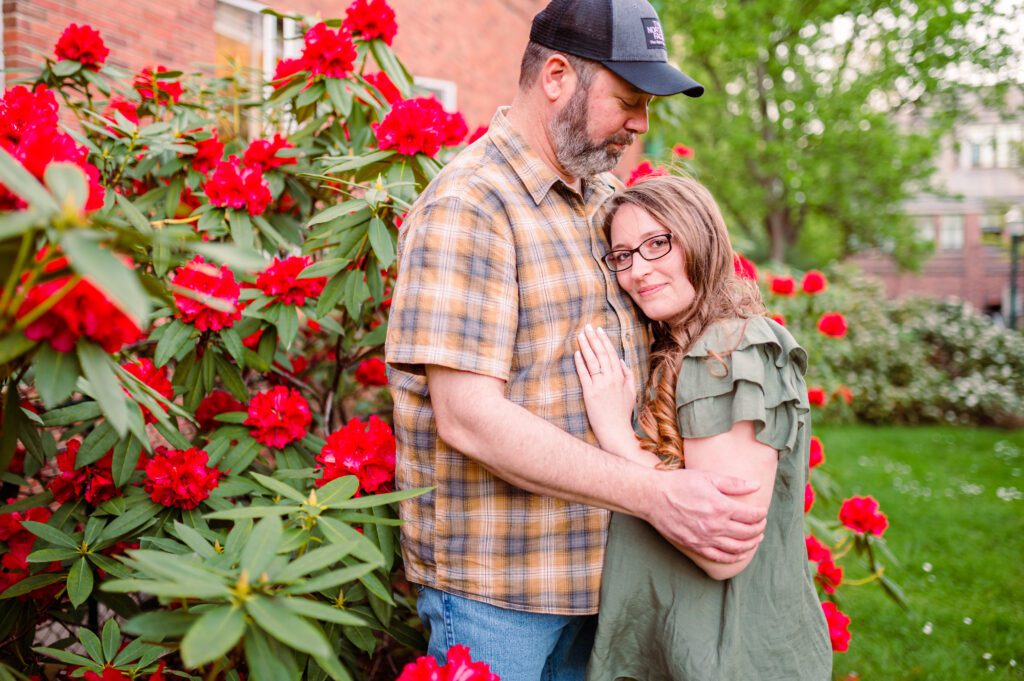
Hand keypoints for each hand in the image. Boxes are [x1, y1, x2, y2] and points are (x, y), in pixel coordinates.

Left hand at [574, 325, 637, 454]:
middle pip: (601, 354)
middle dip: (594, 339)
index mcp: (621, 377)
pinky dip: (580, 363)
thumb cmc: (622, 413)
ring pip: (592, 361)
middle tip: (587, 327)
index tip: (599, 330)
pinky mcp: (590, 393)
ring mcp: (600, 385)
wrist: (616, 431)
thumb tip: (620, 361)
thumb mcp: (631, 392)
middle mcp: (611, 379)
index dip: (604, 341)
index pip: (611, 354)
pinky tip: (576, 353)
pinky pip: (584, 374)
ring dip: (585, 347)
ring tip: (580, 335)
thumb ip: (627, 375)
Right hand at [645, 469, 767, 562]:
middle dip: (759, 529)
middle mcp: (715, 525)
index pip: (751, 515)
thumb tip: (757, 485)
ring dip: (750, 544)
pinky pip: (719, 556)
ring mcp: (705, 538)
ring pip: (736, 547)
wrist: (653, 497)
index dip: (761, 514)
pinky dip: (733, 557)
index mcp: (721, 506)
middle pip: (747, 532)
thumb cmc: (680, 483)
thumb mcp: (708, 477)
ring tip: (756, 539)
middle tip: (761, 524)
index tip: (762, 511)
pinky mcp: (695, 545)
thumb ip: (734, 483)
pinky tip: (739, 554)